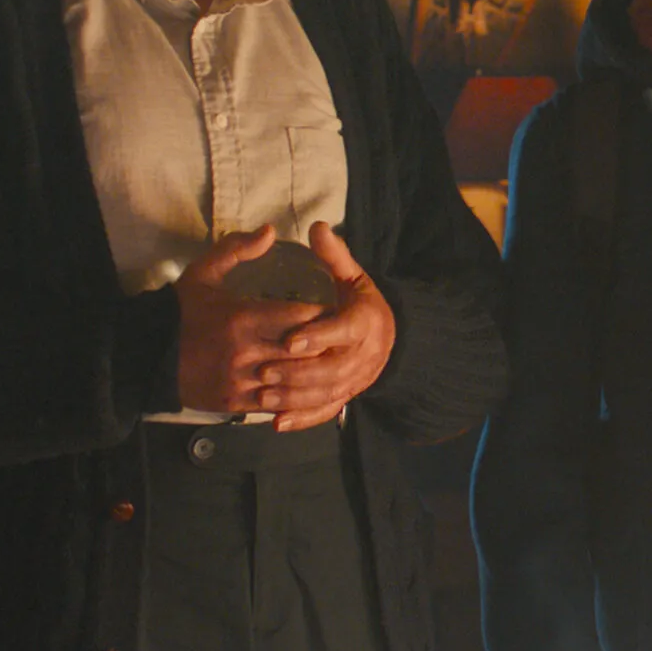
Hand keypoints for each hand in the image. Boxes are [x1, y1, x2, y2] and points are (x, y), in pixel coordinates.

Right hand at [173, 226, 327, 413]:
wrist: (146, 355)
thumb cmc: (181, 311)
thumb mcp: (204, 273)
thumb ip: (237, 250)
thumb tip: (271, 231)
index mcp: (242, 318)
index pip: (301, 316)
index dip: (324, 314)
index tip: (336, 308)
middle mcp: (245, 351)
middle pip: (305, 350)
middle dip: (326, 344)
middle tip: (341, 337)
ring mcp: (240, 381)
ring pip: (294, 380)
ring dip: (315, 372)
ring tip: (331, 361)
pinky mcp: (235, 403)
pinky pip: (277, 403)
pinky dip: (295, 395)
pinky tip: (309, 385)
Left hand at [255, 221, 397, 431]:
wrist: (389, 338)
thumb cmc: (361, 303)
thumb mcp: (354, 276)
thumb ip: (334, 255)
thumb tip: (317, 226)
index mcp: (366, 321)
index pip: (343, 331)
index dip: (318, 336)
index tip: (290, 340)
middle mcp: (364, 354)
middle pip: (332, 369)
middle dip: (297, 372)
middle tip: (263, 370)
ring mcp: (356, 379)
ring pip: (326, 393)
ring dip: (294, 397)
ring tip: (262, 395)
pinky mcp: (346, 396)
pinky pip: (325, 412)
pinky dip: (302, 419)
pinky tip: (276, 423)